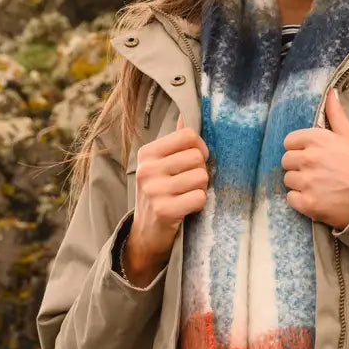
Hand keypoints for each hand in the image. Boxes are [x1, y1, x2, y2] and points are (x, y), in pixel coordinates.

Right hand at [125, 111, 208, 280]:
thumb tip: (186, 115)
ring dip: (201, 189)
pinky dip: (199, 204)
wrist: (146, 233)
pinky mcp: (164, 210)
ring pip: (201, 177)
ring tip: (187, 196)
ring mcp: (154, 190)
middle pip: (197, 157)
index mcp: (147, 153)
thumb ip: (175, 142)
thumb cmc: (159, 194)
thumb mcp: (160, 165)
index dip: (199, 148)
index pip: (188, 135)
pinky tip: (187, 209)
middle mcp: (147, 169)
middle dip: (201, 171)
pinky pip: (199, 197)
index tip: (194, 162)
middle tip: (189, 184)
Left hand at [281, 87, 348, 229]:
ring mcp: (307, 182)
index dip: (299, 149)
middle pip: (286, 161)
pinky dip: (301, 200)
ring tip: (319, 186)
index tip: (312, 156)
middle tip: (317, 172)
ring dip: (299, 184)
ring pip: (288, 180)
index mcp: (317, 140)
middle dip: (298, 166)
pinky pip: (291, 198)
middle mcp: (309, 159)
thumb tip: (331, 92)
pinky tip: (316, 198)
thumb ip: (335, 114)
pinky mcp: (307, 203)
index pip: (289, 141)